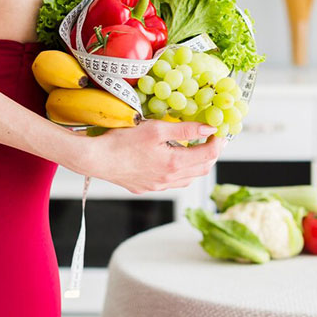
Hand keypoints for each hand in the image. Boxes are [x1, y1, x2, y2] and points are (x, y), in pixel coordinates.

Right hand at [78, 120, 225, 193]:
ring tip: (195, 149)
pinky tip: (173, 161)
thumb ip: (185, 130)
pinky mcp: (146, 188)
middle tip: (213, 140)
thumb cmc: (122, 141)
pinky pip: (171, 183)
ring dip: (196, 165)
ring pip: (187, 179)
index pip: (209, 155)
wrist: (96, 159)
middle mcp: (169, 179)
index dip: (219, 142)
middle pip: (202, 170)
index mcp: (175, 164)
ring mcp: (157, 186)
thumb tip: (209, 128)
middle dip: (211, 154)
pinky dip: (180, 172)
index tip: (220, 132)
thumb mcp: (156, 129)